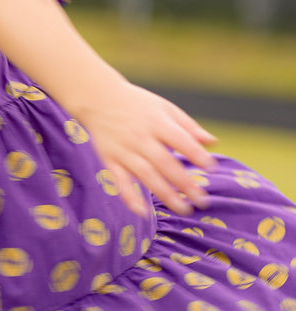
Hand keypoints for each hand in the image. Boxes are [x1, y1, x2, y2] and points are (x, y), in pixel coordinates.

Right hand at [73, 81, 216, 217]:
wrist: (97, 98)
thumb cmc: (137, 104)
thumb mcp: (164, 108)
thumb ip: (188, 126)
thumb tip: (213, 143)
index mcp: (157, 122)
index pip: (180, 140)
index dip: (197, 155)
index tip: (212, 169)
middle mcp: (140, 137)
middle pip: (165, 163)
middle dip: (185, 183)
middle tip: (202, 201)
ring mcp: (124, 150)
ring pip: (146, 175)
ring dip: (165, 194)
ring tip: (183, 209)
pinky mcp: (109, 160)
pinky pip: (120, 181)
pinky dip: (130, 198)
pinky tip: (142, 212)